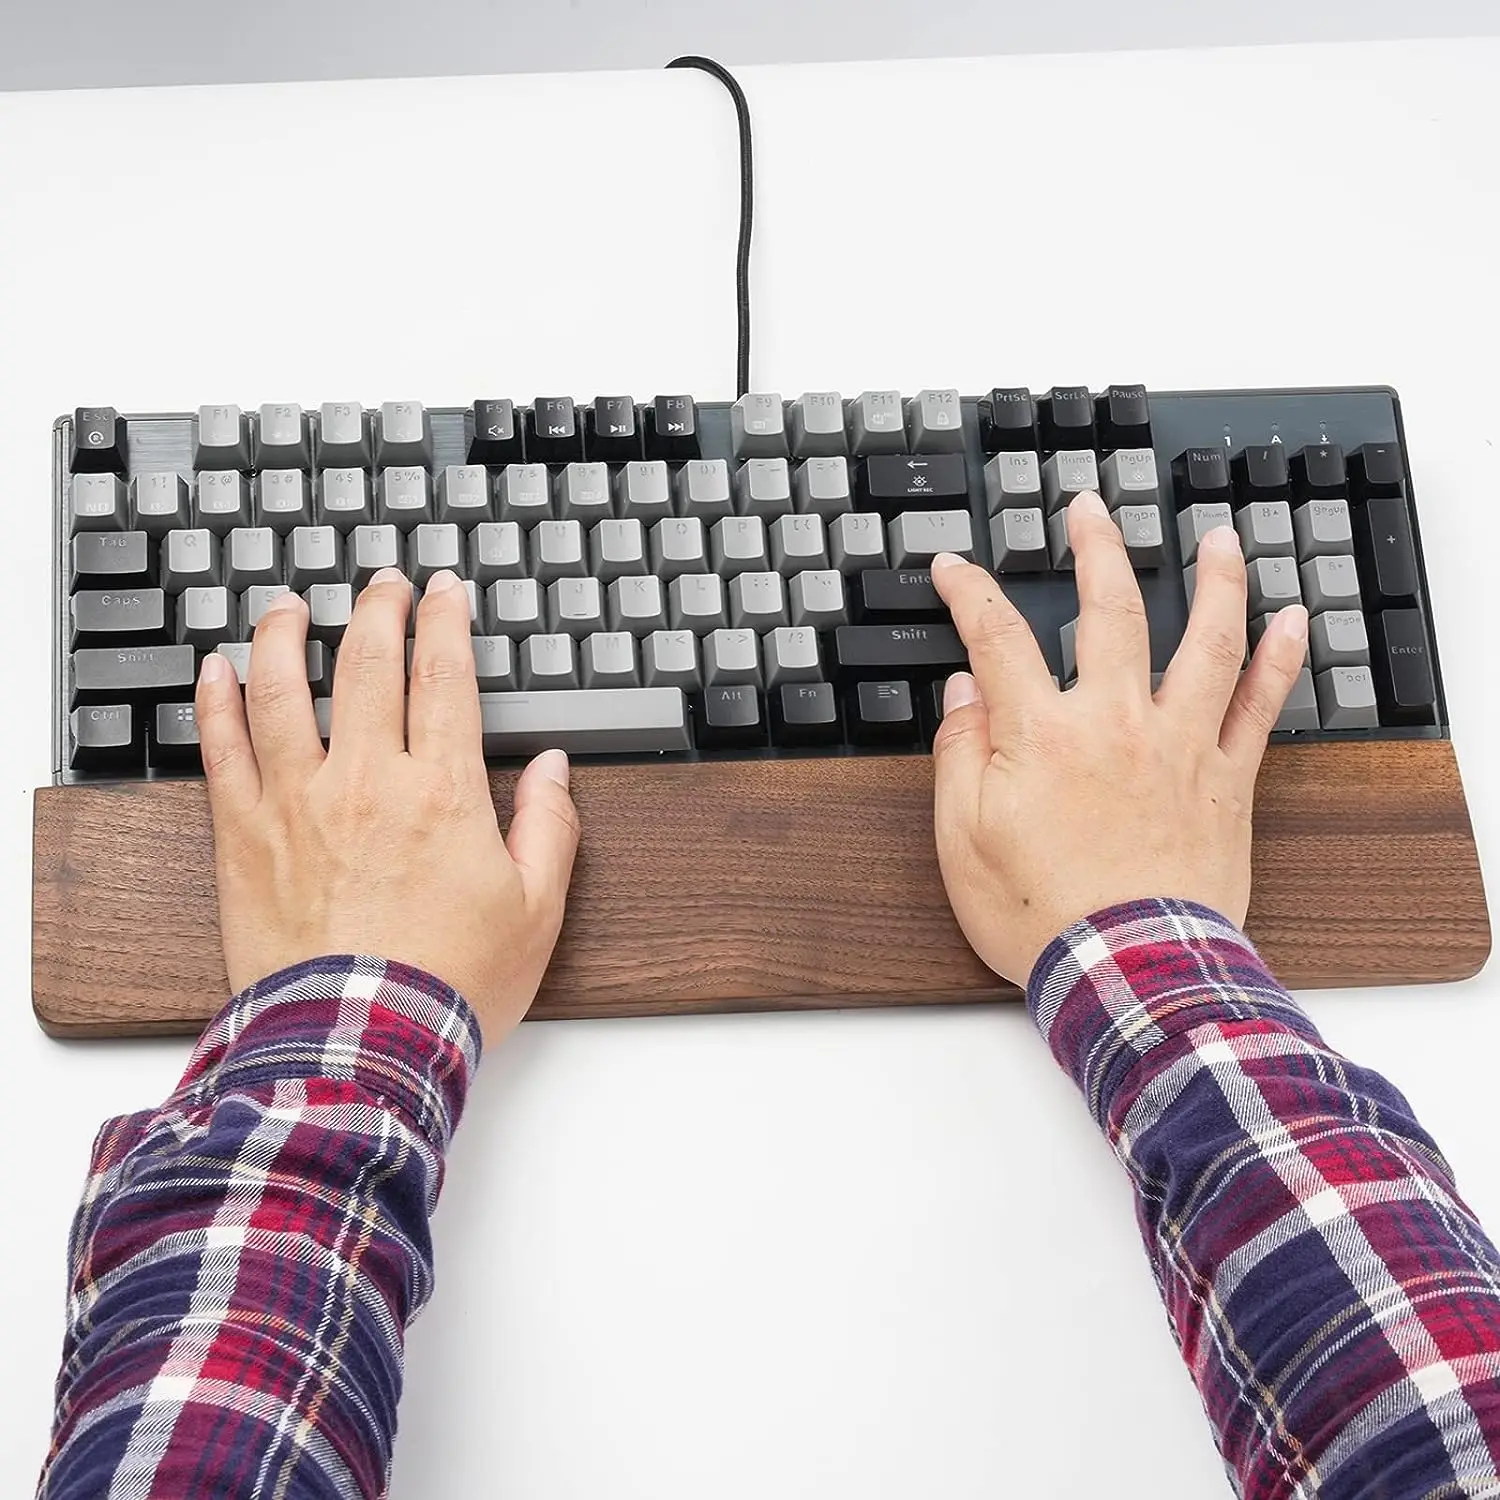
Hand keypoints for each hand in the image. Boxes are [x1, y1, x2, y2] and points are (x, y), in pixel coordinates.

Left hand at [193, 568, 580, 1040]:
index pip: (444, 675)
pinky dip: (215, 701)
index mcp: (442, 791)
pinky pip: (220, 749)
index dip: (445, 621)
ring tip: (291, 607)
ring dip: (287, 634)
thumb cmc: (448, 985)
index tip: (444, 591)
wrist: (360, 1047)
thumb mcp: (537, 911)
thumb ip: (551, 827)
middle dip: (377, 608)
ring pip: (282, 688)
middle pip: (365, 663)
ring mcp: (296, 802)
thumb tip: (552, 767)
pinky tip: (216, 671)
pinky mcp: (243, 836)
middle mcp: (366, 779)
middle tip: (382, 583)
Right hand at [929, 491, 1307, 985]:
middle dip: (1098, 549)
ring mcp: (1180, 746)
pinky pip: (1259, 707)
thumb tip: (964, 693)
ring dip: (1214, 581)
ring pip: (1205, 641)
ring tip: (1218, 539)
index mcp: (1042, 735)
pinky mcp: (1227, 782)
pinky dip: (1278, 660)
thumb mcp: (962, 841)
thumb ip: (960, 756)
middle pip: (1112, 610)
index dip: (970, 592)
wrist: (1127, 972)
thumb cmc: (1042, 914)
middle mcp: (1116, 722)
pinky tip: (1291, 623)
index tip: (954, 567)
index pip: (997, 638)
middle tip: (1091, 509)